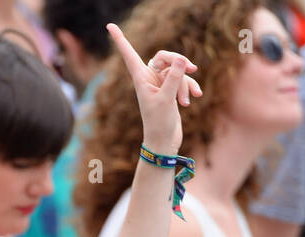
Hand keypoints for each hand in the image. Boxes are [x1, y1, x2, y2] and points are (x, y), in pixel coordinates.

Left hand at [107, 22, 200, 156]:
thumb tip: (181, 59)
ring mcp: (160, 83)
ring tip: (186, 101)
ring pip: (177, 69)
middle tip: (191, 69)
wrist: (163, 142)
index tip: (109, 25)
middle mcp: (148, 78)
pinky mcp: (170, 89)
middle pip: (165, 56)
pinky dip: (189, 87)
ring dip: (184, 83)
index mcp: (140, 78)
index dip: (120, 40)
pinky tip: (195, 98)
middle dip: (179, 62)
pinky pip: (182, 79)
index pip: (129, 54)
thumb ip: (174, 78)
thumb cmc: (159, 123)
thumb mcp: (167, 100)